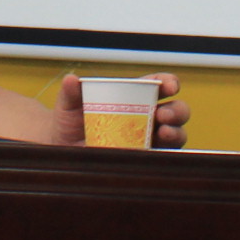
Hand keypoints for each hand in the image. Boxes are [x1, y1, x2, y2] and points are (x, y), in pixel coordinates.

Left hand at [55, 72, 188, 149]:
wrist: (63, 152)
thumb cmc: (69, 124)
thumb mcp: (68, 106)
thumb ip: (71, 93)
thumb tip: (71, 79)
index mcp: (133, 96)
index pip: (158, 85)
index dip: (169, 82)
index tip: (170, 86)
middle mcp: (147, 117)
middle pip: (176, 110)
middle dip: (176, 110)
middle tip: (163, 114)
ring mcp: (148, 140)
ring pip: (176, 134)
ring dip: (176, 132)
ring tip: (164, 133)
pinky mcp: (145, 161)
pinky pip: (163, 159)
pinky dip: (166, 156)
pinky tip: (157, 154)